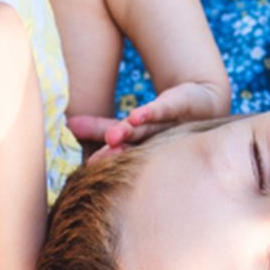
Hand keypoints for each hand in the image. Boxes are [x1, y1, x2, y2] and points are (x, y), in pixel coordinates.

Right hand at [68, 78, 230, 156]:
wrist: (203, 102)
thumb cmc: (163, 120)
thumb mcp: (128, 125)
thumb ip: (98, 130)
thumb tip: (65, 128)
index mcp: (140, 148)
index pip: (116, 151)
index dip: (103, 158)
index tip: (87, 168)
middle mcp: (154, 140)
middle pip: (130, 145)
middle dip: (114, 153)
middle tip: (96, 162)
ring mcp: (166, 124)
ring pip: (144, 130)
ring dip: (128, 133)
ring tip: (112, 137)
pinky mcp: (176, 103)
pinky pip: (161, 108)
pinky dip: (148, 112)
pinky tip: (135, 116)